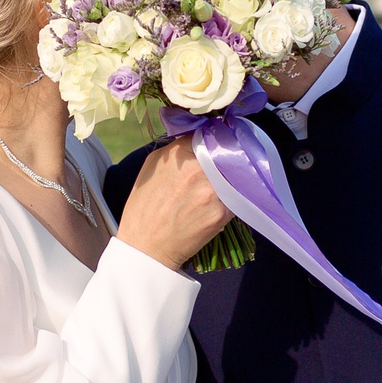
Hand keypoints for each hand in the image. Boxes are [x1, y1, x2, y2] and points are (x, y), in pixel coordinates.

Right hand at [118, 140, 232, 268]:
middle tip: (222, 167)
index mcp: (178, 155)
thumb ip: (175, 150)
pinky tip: (221, 203)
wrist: (146, 247)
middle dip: (224, 159)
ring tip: (221, 187)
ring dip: (232, 178)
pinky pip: (236, 197)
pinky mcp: (221, 213)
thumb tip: (197, 139)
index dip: (213, 140)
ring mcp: (211, 191)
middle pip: (225, 154)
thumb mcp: (152, 168)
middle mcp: (196, 169)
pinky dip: (233, 198)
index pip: (208, 135)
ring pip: (234, 175)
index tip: (216, 145)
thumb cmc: (145, 208)